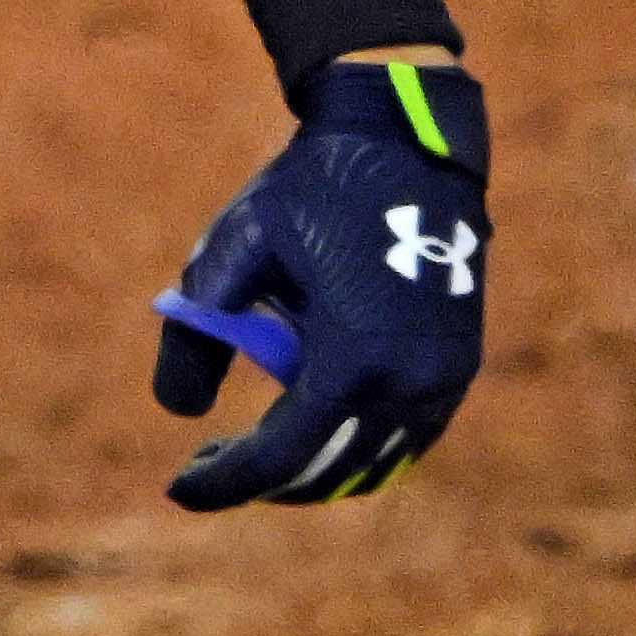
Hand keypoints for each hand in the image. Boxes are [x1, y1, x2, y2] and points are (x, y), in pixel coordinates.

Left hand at [149, 57, 487, 508]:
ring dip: (311, 470)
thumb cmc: (308, 194)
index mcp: (352, 360)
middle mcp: (410, 383)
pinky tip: (309, 430)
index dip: (226, 482)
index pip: (282, 455)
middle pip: (329, 471)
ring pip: (374, 462)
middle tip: (204, 470)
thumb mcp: (232, 255)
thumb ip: (197, 334)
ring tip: (250, 455)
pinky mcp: (459, 364)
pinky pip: (407, 436)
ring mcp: (445, 378)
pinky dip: (356, 447)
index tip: (177, 490)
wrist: (403, 146)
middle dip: (263, 481)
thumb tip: (177, 412)